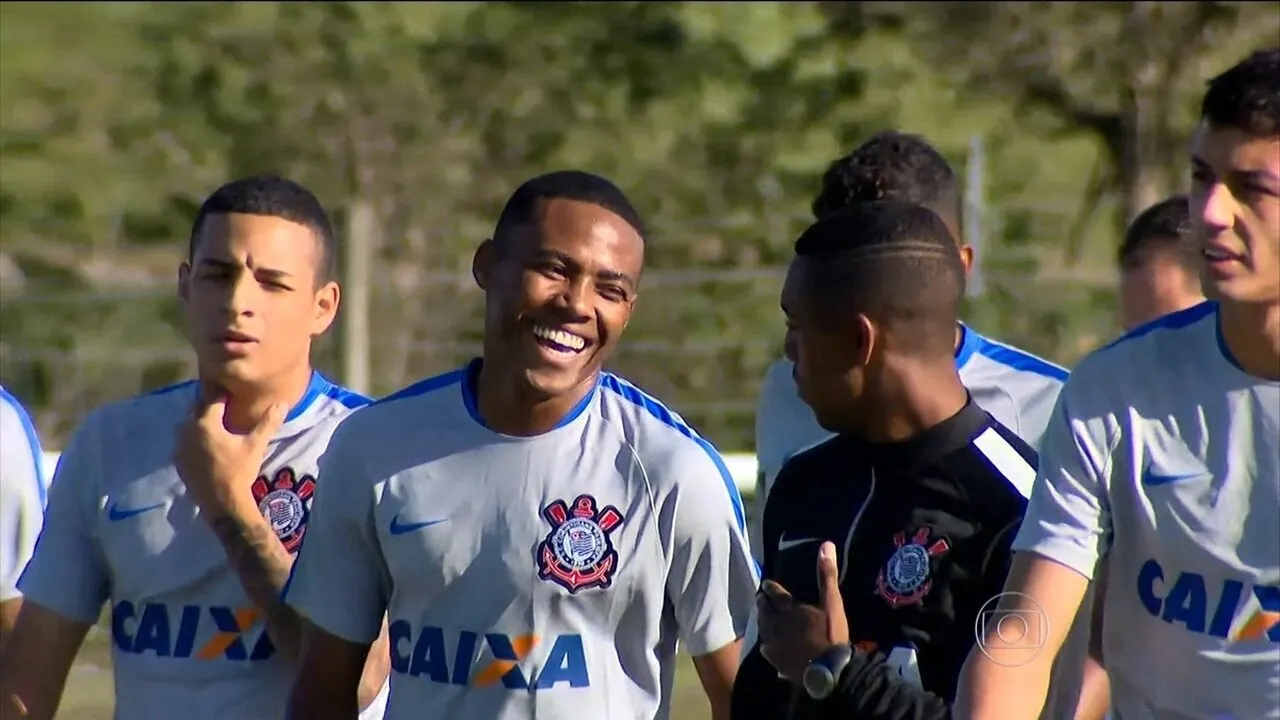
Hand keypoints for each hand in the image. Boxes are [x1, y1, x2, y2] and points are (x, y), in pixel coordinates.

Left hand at [173, 383, 286, 521]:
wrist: (222, 502)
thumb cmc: (239, 471)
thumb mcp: (256, 445)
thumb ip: (268, 422)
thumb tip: (282, 403)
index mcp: (206, 423)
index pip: (214, 400)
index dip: (224, 396)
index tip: (232, 395)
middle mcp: (188, 431)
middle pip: (197, 410)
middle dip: (208, 407)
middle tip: (224, 410)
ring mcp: (180, 447)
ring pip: (187, 426)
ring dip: (198, 423)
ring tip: (214, 428)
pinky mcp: (178, 461)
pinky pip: (183, 443)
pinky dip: (192, 440)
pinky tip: (203, 447)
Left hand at [757, 541, 849, 681]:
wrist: (828, 670)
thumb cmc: (831, 634)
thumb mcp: (832, 602)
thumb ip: (827, 575)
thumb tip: (826, 545)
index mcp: (790, 608)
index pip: (776, 594)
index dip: (770, 588)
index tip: (766, 584)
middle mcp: (777, 623)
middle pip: (765, 610)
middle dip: (762, 603)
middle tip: (760, 598)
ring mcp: (775, 643)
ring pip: (763, 628)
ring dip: (762, 620)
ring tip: (761, 617)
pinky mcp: (776, 661)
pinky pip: (766, 650)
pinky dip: (766, 644)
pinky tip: (766, 645)